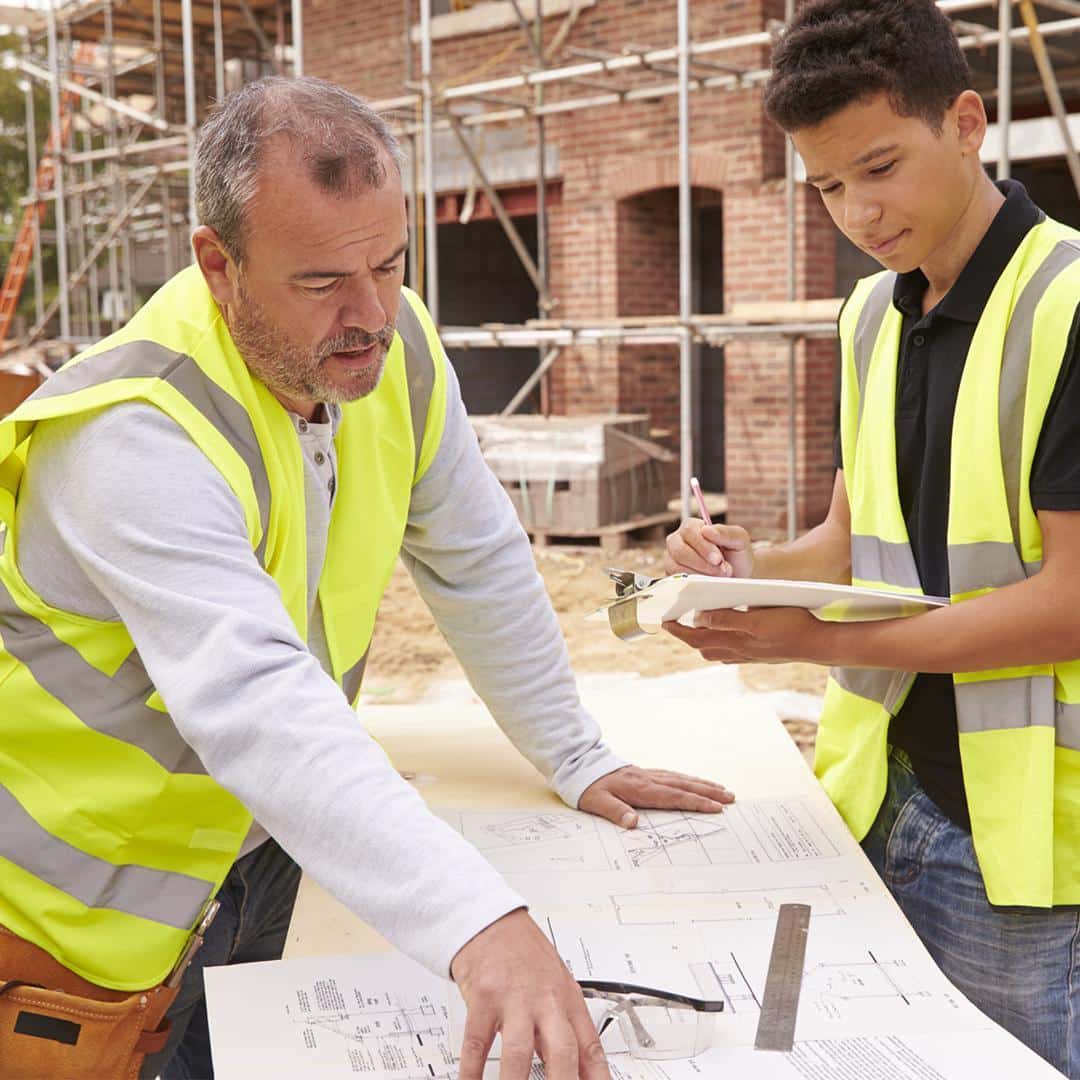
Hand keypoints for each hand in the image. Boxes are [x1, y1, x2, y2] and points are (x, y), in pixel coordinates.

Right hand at [451, 908, 610, 1079]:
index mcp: (568, 1000)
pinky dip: (472, 1072)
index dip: (597, 1077)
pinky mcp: (483, 997)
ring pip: (519, 1051)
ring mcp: (513, 999)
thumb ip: (565, 1028)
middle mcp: (545, 1000)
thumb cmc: (526, 954)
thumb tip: (581, 1071)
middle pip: (562, 1050)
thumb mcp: (556, 985)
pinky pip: (477, 1042)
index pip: (590, 1047)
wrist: (493, 921)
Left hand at [579, 765, 733, 828]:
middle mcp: (649, 780)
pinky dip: (689, 779)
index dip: (696, 802)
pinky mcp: (646, 773)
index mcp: (641, 789)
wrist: (580, 765)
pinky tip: (695, 782)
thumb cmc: (589, 787)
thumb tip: (632, 823)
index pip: (674, 797)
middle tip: (731, 797)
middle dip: (709, 792)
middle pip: (684, 786)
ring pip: (682, 779)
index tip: (716, 807)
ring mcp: (649, 775)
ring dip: (703, 784)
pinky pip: (673, 776)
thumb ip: (614, 812)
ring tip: (722, 789)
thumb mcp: (596, 802)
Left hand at [663, 606, 829, 664]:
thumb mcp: (757, 619)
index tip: (662, 621)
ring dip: (702, 638)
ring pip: (715, 649)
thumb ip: (727, 620)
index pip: (695, 638)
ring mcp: (747, 655)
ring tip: (695, 625)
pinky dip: (719, 641)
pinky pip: (730, 650)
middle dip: (686, 635)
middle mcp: (737, 652)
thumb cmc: (791, 627)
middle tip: (674, 621)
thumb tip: (700, 618)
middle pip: (702, 645)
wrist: (818, 644)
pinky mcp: (757, 654)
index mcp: (734, 642)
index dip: (677, 630)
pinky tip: (724, 632)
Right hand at [665, 520, 752, 577]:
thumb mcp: (740, 540)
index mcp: (692, 527)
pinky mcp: (673, 577)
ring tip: (718, 577)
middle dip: (702, 563)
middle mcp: (678, 541)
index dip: (703, 546)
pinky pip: (677, 581)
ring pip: (676, 567)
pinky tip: (708, 583)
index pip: (689, 531)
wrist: (738, 578)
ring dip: (699, 575)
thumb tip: (706, 530)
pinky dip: (694, 584)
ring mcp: (673, 560)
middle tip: (721, 571)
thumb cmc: (737, 556)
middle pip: (679, 550)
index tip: (718, 559)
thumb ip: (726, 532)